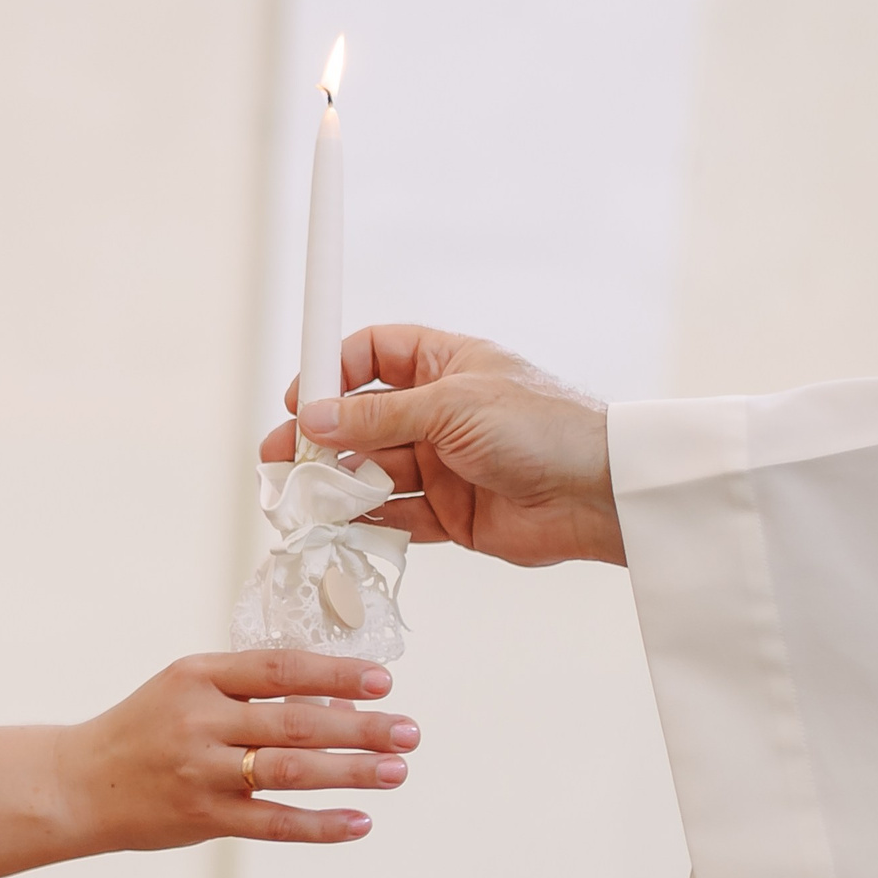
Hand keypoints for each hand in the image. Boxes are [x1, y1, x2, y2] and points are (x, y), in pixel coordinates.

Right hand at [64, 650, 419, 849]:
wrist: (77, 785)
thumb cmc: (145, 731)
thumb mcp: (187, 692)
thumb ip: (250, 694)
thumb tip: (335, 702)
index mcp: (197, 676)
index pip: (280, 667)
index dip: (337, 673)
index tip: (384, 681)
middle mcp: (199, 720)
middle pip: (296, 720)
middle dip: (361, 727)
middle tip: (410, 731)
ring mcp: (200, 771)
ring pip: (290, 770)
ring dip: (351, 771)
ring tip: (396, 772)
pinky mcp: (201, 817)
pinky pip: (272, 822)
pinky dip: (320, 824)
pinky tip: (360, 822)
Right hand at [260, 325, 622, 566]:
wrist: (599, 493)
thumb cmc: (542, 427)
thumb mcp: (452, 407)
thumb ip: (379, 418)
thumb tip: (314, 418)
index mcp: (446, 364)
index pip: (374, 353)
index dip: (333, 371)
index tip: (300, 397)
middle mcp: (441, 411)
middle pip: (362, 419)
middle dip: (319, 436)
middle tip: (279, 456)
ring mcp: (444, 463)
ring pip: (373, 470)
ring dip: (336, 482)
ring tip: (298, 496)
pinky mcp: (451, 513)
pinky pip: (395, 515)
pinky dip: (365, 520)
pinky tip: (336, 524)